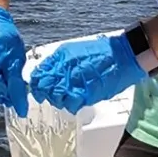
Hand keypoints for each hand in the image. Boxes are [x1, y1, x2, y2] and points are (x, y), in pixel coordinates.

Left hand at [29, 30, 146, 113]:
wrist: (121, 56)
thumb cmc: (99, 53)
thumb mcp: (73, 51)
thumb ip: (57, 62)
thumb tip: (43, 73)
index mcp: (60, 57)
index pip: (38, 74)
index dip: (36, 83)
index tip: (37, 86)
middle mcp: (65, 70)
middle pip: (45, 88)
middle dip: (46, 93)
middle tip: (52, 93)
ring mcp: (75, 83)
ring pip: (57, 100)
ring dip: (60, 100)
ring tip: (68, 95)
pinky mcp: (86, 95)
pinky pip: (71, 105)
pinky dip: (72, 104)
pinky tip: (77, 99)